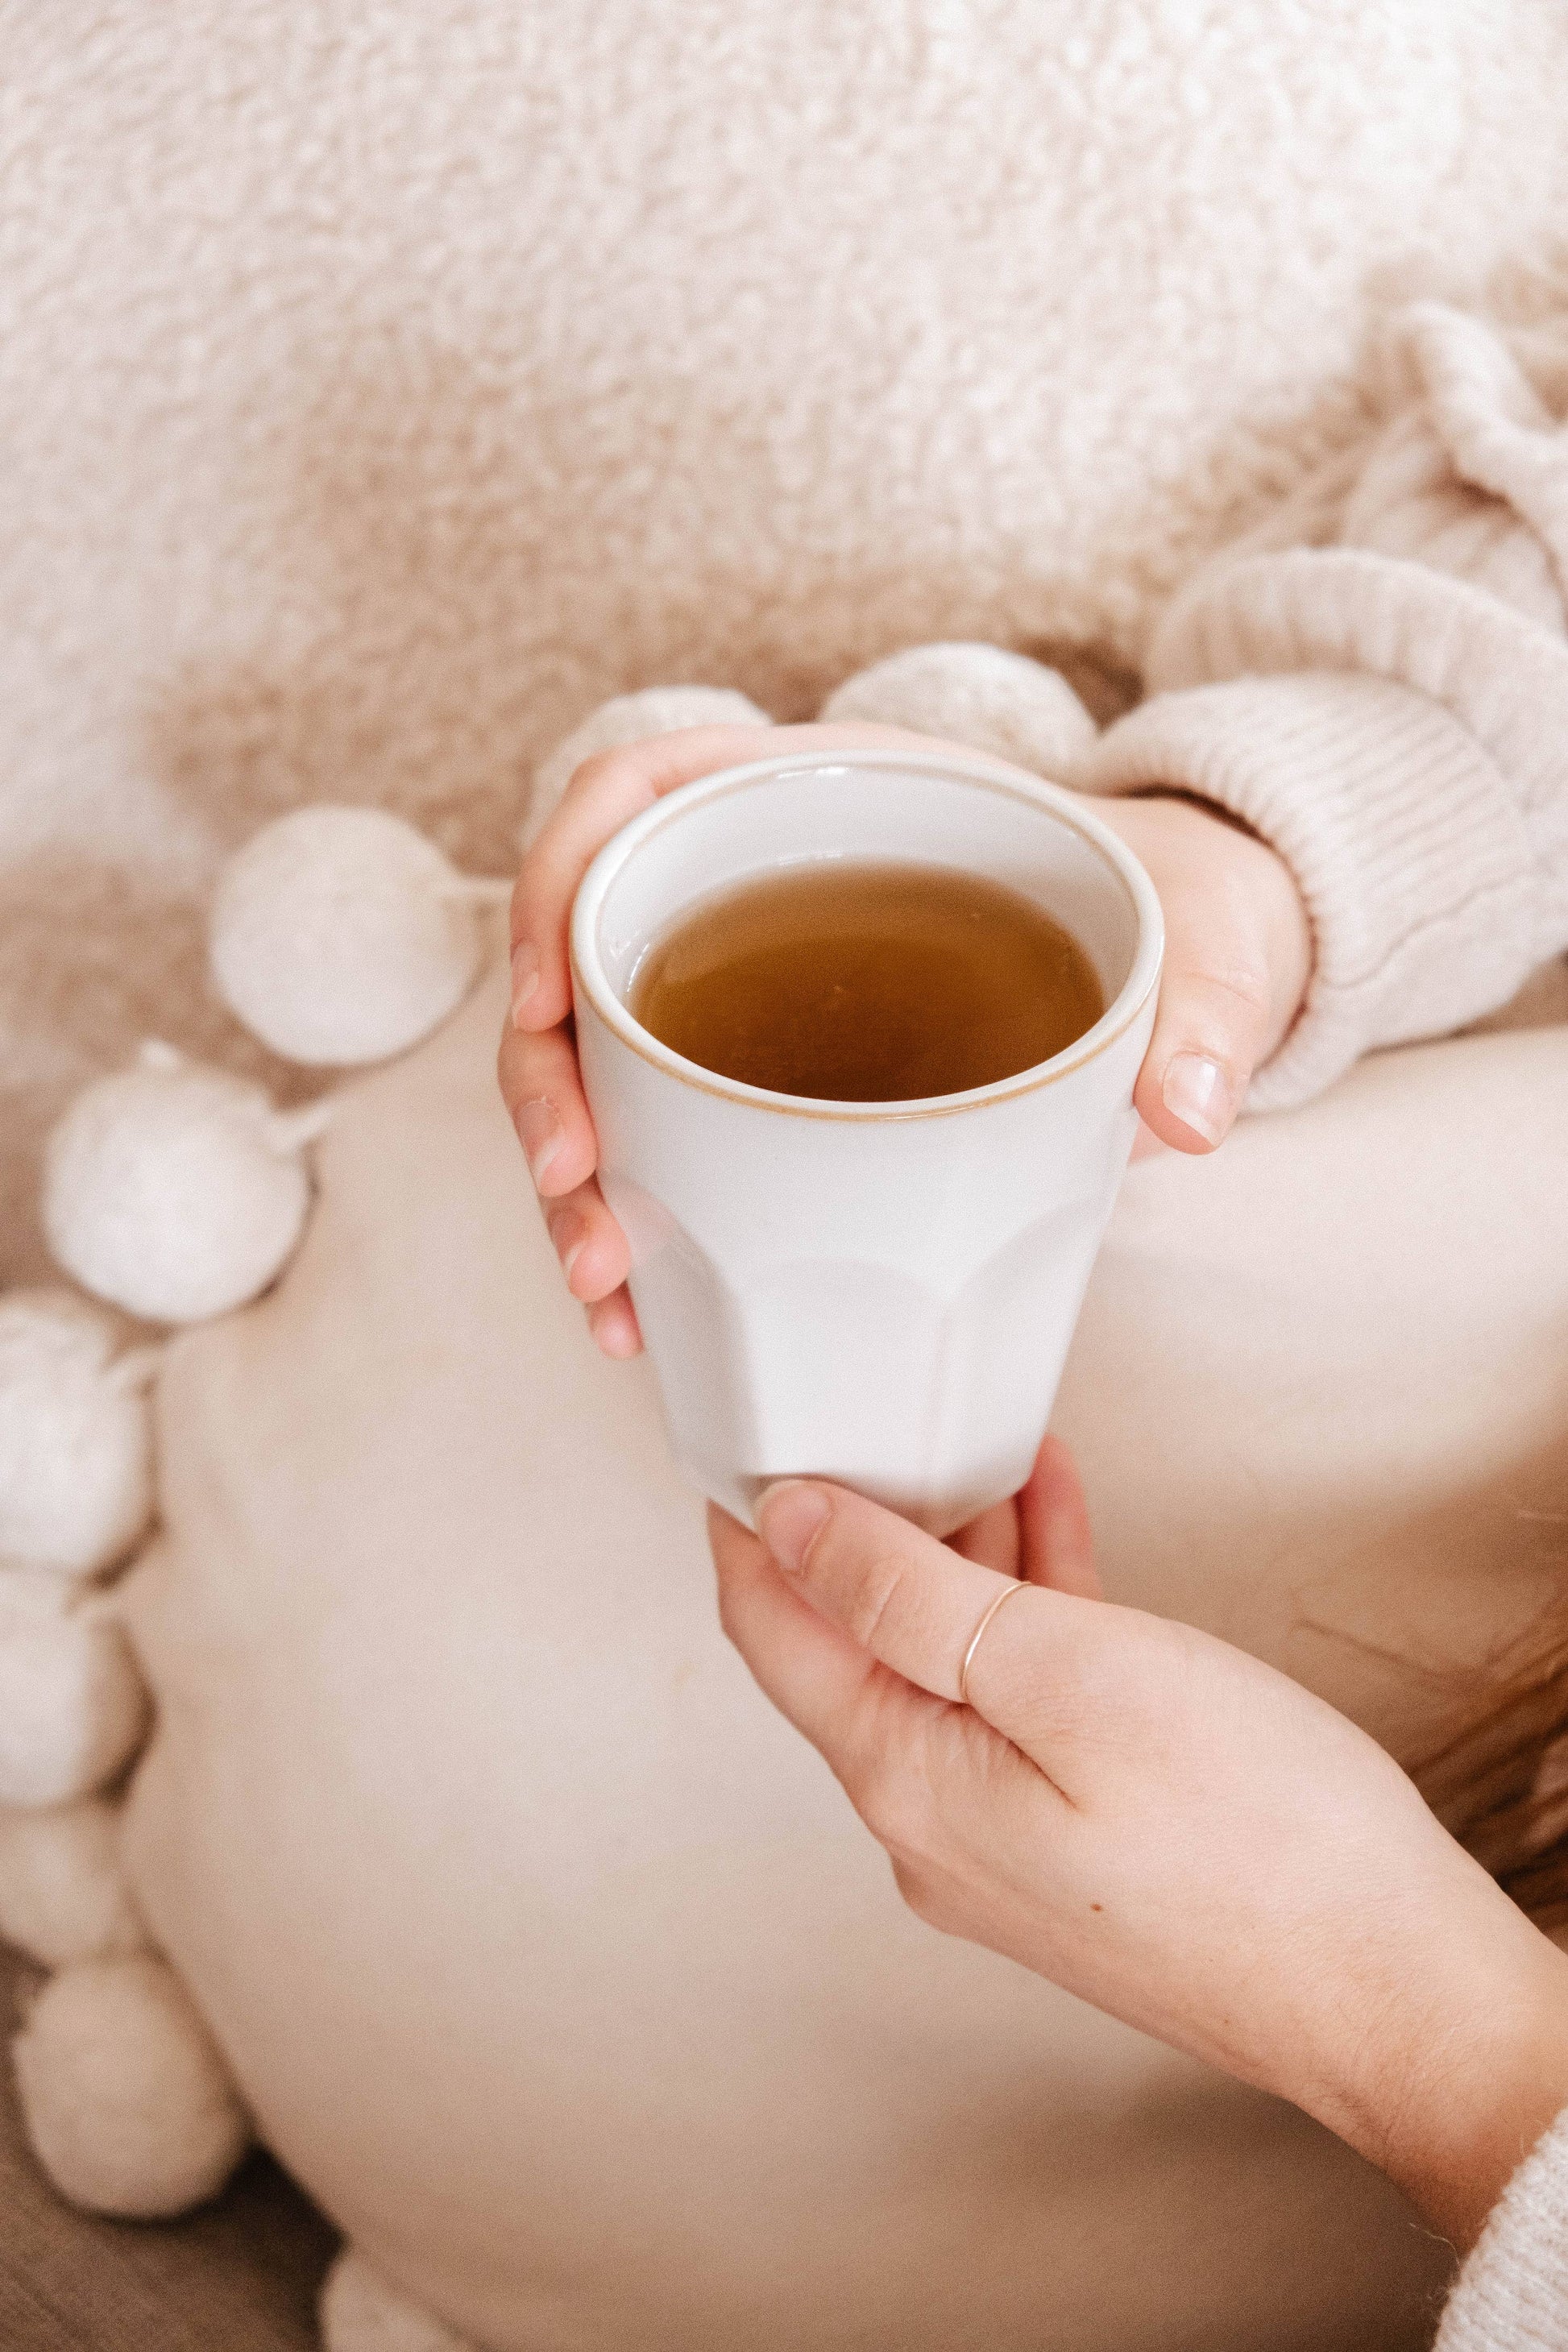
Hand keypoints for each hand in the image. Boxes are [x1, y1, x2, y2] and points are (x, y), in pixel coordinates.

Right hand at [497, 723, 1311, 1355]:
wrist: (1192, 965)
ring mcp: (756, 990)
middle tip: (574, 1193)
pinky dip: (636, 1223)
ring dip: (575, 1179)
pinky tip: (641, 1316)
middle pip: (589, 953)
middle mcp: (764, 883)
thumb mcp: (1210, 943)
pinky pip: (664, 1140)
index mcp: (834, 794)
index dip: (561, 880)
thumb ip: (1210, 1011)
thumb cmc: (1178, 919)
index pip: (635, 792)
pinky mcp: (768, 1085)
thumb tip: (1188, 1112)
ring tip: (603, 1290)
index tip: (545, 997)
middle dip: (547, 1080)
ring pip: (606, 1066)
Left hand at [710, 1443, 1567, 2250]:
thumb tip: (792, 1527)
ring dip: (964, 1554)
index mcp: (904, 1783)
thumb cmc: (1254, 1843)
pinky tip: (1063, 1533)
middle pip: (857, 1646)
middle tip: (878, 1422)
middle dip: (867, 1527)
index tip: (744, 1444)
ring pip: (948, 1664)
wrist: (1394, 1991)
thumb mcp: (1060, 1672)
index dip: (749, 1529)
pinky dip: (1036, 1610)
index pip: (774, 1634)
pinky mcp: (1078, 1840)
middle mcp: (934, 1826)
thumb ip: (907, 1595)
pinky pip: (1025, 1702)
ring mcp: (1007, 1841)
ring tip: (989, 1446)